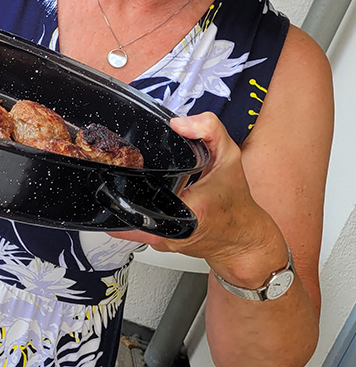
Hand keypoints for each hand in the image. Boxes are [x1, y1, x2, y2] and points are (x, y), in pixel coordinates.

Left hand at [111, 113, 281, 273]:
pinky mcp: (159, 244)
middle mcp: (169, 232)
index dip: (127, 178)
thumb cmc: (236, 202)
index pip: (137, 195)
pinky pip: (138, 224)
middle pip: (127, 204)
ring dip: (128, 198)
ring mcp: (161, 240)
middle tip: (130, 169)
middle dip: (124, 184)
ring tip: (136, 182)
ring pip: (129, 216)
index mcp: (186, 212)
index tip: (126, 166)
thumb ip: (209, 130)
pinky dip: (138, 210)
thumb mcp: (229, 158)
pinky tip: (146, 197)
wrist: (244, 239)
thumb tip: (178, 123)